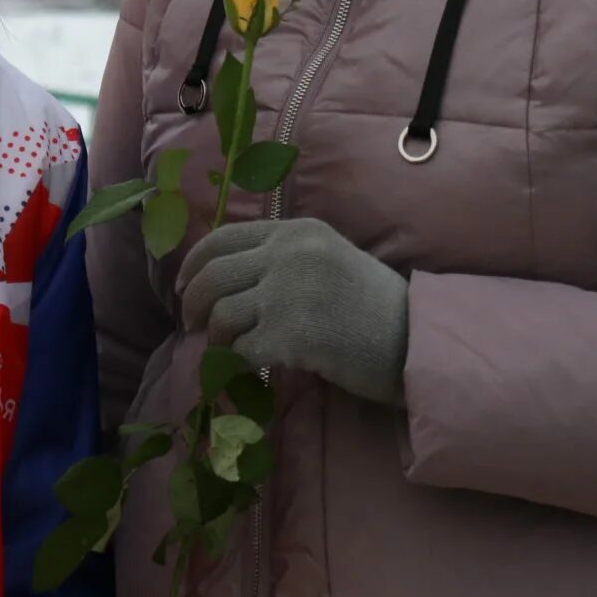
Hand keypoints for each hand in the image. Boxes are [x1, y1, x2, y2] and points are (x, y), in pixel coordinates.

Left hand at [177, 217, 409, 407]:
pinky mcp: (291, 335)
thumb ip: (281, 258)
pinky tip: (249, 366)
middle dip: (193, 304)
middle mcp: (288, 254)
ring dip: (216, 337)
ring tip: (227, 348)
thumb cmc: (372, 306)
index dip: (193, 264)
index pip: (222, 237)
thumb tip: (223, 280)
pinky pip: (240, 349)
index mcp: (296, 231)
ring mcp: (288, 293)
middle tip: (194, 326)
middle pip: (212, 276)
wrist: (414, 340)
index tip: (182, 287)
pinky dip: (236, 361)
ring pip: (220, 315)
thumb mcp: (327, 259)